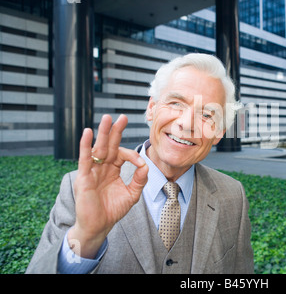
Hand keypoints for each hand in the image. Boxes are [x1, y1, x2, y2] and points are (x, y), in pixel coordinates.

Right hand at [68, 114, 148, 257]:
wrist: (98, 226)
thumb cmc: (112, 210)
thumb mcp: (132, 194)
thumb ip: (139, 180)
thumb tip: (145, 165)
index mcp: (113, 169)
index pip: (122, 154)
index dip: (133, 156)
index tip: (140, 164)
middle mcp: (102, 167)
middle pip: (109, 145)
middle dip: (116, 131)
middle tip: (123, 117)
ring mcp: (92, 171)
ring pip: (98, 148)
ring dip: (102, 133)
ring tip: (107, 118)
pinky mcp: (84, 177)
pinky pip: (84, 159)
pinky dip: (85, 145)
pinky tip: (88, 132)